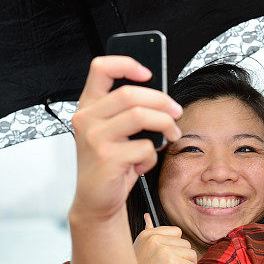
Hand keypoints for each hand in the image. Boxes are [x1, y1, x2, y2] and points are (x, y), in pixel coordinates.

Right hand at [70, 56, 182, 223]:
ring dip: (165, 125)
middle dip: (162, 101)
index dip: (127, 63)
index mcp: (88, 105)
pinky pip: (144, 147)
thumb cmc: (110, 162)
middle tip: (177, 112)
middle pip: (130, 93)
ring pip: (141, 116)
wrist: (96, 199)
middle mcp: (87, 118)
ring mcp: (94, 138)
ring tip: (172, 135)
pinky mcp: (106, 158)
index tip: (149, 73)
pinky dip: (152, 156)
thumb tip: (163, 98)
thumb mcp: (115, 131)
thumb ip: (129, 111)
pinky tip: (144, 163)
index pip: (101, 68)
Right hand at [134, 214, 198, 263]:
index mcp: (148, 235)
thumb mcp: (140, 249)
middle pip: (186, 244)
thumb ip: (148, 233)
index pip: (177, 232)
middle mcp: (155, 240)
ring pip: (191, 254)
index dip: (176, 247)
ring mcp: (164, 252)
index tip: (168, 259)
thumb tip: (148, 216)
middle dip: (183, 258)